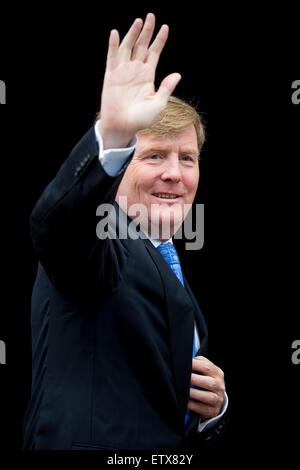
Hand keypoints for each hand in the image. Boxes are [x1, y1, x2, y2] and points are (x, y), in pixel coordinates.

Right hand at [99, 12, 181, 148]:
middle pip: (142, 46)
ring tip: (138, 21)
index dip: (159, 40)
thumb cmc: (141, 118)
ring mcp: (123, 71)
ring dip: (132, 34)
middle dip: (146, 31)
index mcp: (148, 76)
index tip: (165, 27)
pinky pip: (112, 57)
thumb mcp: (158, 103)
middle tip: (151, 16)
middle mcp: (135, 70)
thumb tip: (178, 74)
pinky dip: (114, 45)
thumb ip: (166, 88)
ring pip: (128, 48)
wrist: (123, 126)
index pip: (154, 53)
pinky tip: (116, 34)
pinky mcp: (111, 75)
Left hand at [188, 356, 225, 419]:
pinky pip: (203, 409)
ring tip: (183, 390)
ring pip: (207, 396)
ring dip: (193, 393)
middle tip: (181, 378)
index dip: (194, 365)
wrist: (215, 397)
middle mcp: (219, 386)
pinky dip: (193, 406)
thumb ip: (198, 363)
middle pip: (209, 382)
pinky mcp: (213, 410)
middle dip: (194, 380)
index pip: (206, 367)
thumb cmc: (205, 380)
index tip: (182, 364)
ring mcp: (217, 399)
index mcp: (217, 373)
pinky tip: (185, 402)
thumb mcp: (205, 370)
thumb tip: (186, 360)